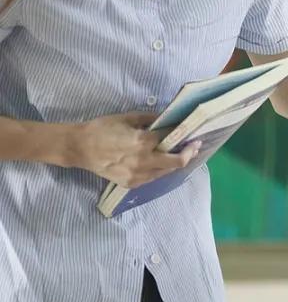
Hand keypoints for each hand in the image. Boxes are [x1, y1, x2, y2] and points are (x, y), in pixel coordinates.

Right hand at [69, 112, 200, 186]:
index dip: (183, 134)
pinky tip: (161, 162)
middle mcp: (144, 160)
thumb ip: (150, 119)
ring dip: (175, 163)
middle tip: (195, 146)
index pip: (171, 139)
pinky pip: (153, 178)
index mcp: (143, 142)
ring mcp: (138, 175)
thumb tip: (168, 119)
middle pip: (177, 161)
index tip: (192, 132)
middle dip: (189, 153)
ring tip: (180, 154)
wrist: (79, 148)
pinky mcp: (132, 183)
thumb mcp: (127, 118)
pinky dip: (160, 170)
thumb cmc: (102, 129)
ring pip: (167, 172)